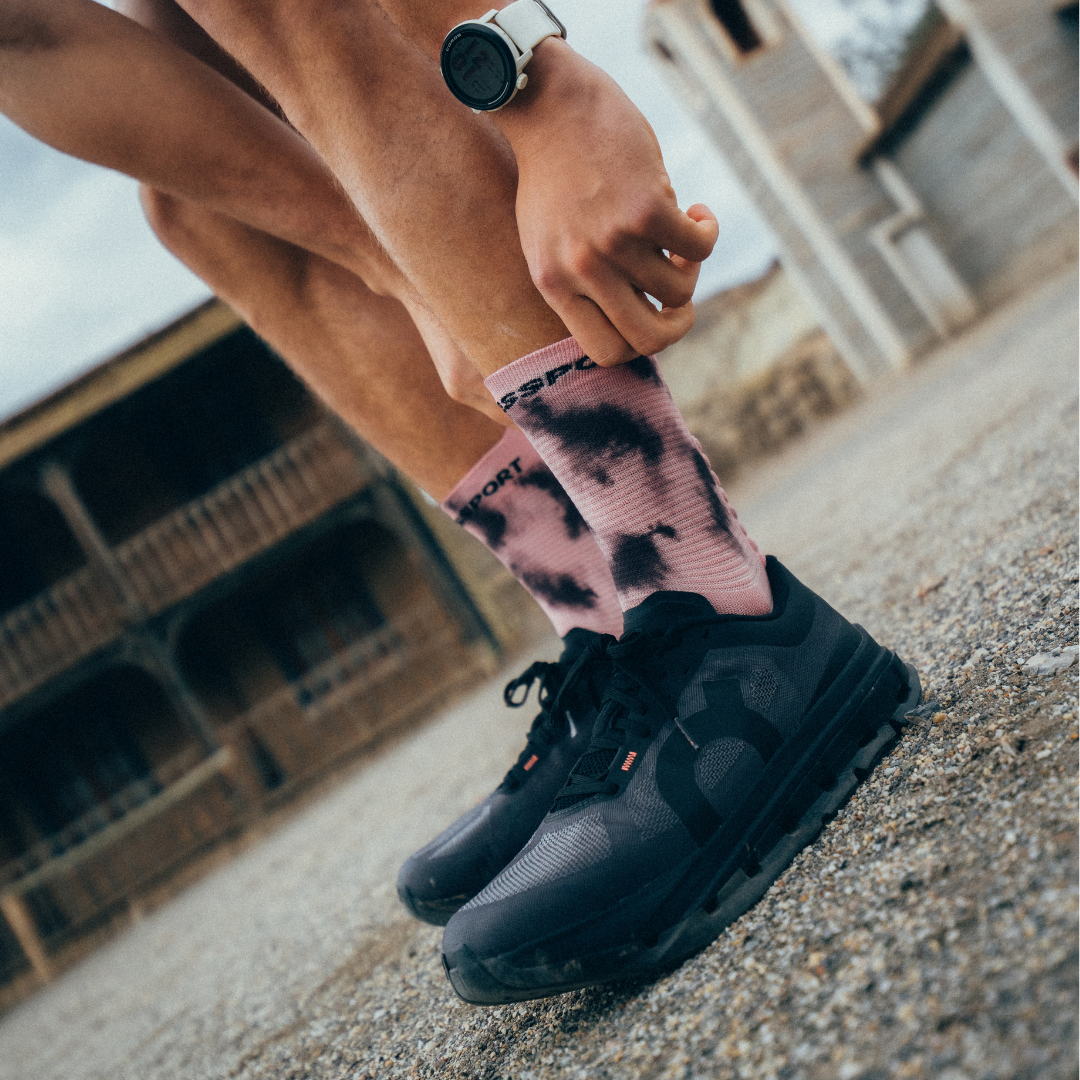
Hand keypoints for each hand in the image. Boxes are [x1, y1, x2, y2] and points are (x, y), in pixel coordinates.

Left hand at [493, 41, 718, 364]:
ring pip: (679, 291)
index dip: (638, 344)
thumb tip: (639, 311)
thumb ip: (581, 280)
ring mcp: (612, 242)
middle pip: (648, 339)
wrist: (549, 105)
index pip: (604, 352)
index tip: (649, 316)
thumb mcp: (549, 240)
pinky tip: (698, 213)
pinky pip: (698, 248)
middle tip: (684, 301)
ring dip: (692, 267)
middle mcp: (580, 271)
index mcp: (554, 284)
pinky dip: (707, 233)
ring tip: (682, 235)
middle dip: (679, 326)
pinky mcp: (644, 209)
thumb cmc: (553, 174)